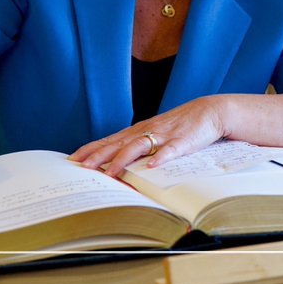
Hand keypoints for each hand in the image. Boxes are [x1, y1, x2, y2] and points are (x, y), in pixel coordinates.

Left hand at [68, 96, 225, 176]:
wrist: (210, 111)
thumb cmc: (181, 125)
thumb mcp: (156, 133)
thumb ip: (137, 146)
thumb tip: (117, 163)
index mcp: (139, 131)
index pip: (110, 140)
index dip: (91, 149)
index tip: (72, 159)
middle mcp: (147, 131)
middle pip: (118, 143)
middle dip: (99, 156)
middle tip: (81, 167)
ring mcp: (165, 135)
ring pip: (138, 146)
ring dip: (123, 159)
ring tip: (110, 172)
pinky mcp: (183, 141)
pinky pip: (171, 150)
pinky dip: (161, 157)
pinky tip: (152, 165)